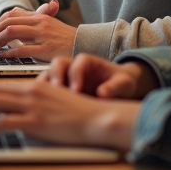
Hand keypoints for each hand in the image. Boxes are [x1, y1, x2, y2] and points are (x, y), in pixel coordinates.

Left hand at [0, 0, 74, 59]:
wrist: (86, 44)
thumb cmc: (66, 37)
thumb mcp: (50, 24)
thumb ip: (33, 22)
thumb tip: (12, 16)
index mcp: (40, 16)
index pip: (12, 14)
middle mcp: (39, 23)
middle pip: (8, 23)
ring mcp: (42, 36)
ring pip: (11, 33)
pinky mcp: (45, 49)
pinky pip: (22, 50)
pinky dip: (9, 53)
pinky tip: (4, 56)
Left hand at [0, 80, 139, 151]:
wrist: (98, 117)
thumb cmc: (81, 110)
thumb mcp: (57, 97)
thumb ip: (39, 96)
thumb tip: (25, 104)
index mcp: (35, 85)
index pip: (0, 85)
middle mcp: (31, 92)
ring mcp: (32, 106)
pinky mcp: (36, 122)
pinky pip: (4, 121)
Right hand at [38, 54, 159, 98]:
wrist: (119, 89)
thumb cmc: (121, 83)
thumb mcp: (123, 84)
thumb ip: (114, 87)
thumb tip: (102, 93)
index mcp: (88, 62)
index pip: (77, 63)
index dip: (75, 75)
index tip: (77, 90)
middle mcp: (74, 66)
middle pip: (58, 63)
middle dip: (55, 76)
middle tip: (57, 92)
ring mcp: (66, 77)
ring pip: (49, 74)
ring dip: (47, 86)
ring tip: (49, 101)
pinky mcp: (62, 88)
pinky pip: (49, 88)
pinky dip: (46, 95)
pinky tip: (50, 108)